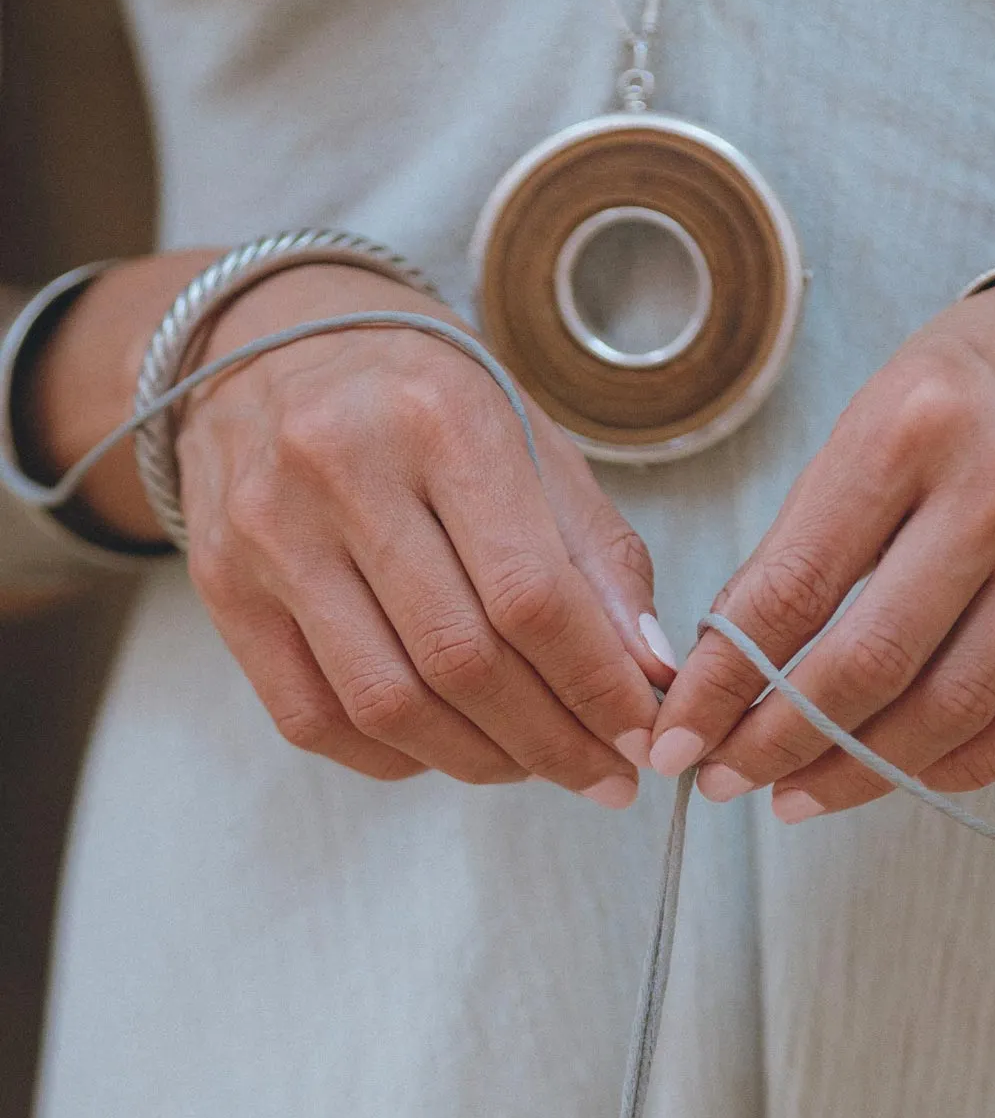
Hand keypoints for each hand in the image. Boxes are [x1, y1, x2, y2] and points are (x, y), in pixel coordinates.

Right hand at [175, 263, 673, 793]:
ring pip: (387, 704)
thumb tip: (649, 674)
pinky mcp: (223, 588)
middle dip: (551, 740)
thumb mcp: (530, 440)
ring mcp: (268, 532)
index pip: (531, 594)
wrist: (268, 344)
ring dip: (480, 760)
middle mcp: (340, 466)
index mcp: (439, 415)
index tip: (642, 735)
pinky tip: (450, 747)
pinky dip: (398, 757)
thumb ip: (597, 556)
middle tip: (605, 773)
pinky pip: (314, 718)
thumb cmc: (426, 401)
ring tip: (536, 765)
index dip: (597, 688)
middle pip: (460, 660)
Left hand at [649, 278, 994, 815]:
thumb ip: (805, 539)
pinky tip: (904, 774)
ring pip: (954, 706)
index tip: (678, 737)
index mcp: (912, 424)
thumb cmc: (976, 381)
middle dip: (780, 741)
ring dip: (862, 771)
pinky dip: (962, 764)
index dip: (724, 683)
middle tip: (727, 777)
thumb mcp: (869, 418)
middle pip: (871, 662)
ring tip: (800, 791)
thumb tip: (729, 669)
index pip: (793, 588)